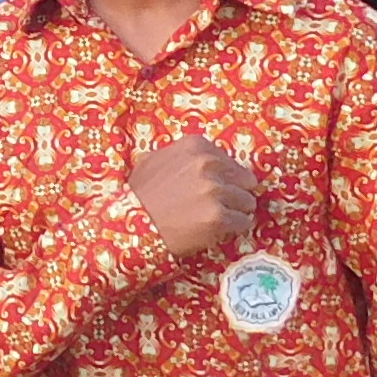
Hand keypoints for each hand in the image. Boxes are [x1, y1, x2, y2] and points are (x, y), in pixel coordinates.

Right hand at [124, 135, 256, 259]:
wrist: (129, 225)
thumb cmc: (139, 195)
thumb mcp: (153, 160)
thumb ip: (180, 155)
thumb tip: (200, 159)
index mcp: (196, 146)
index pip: (230, 161)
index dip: (227, 177)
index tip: (221, 186)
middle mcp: (208, 165)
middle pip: (244, 179)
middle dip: (237, 192)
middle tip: (225, 204)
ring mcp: (215, 191)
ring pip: (247, 201)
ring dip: (237, 210)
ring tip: (221, 218)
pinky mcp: (219, 217)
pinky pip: (243, 222)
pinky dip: (235, 227)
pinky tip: (221, 230)